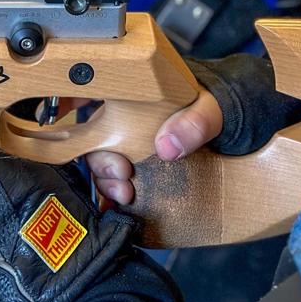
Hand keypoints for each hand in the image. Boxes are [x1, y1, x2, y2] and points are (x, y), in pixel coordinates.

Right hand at [86, 89, 223, 205]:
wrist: (233, 129)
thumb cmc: (217, 109)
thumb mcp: (212, 109)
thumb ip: (194, 123)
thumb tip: (165, 146)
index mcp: (133, 95)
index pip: (87, 94)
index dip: (67, 107)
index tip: (79, 132)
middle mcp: (124, 120)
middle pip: (93, 139)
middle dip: (99, 160)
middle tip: (122, 173)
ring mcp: (129, 147)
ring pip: (101, 164)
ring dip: (105, 181)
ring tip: (125, 194)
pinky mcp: (138, 171)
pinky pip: (115, 183)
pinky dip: (109, 197)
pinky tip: (117, 207)